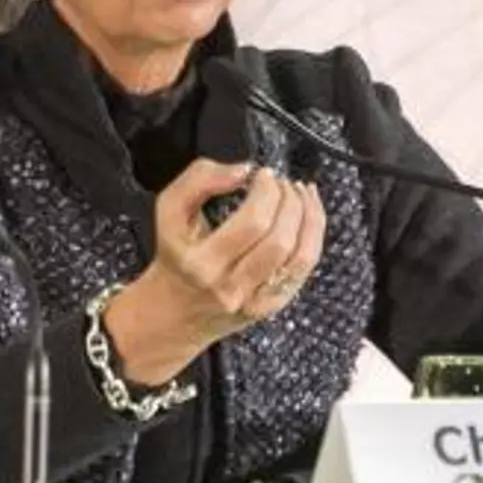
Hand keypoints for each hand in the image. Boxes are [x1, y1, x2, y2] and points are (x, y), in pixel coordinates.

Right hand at [103, 159, 325, 385]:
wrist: (172, 311)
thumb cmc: (175, 256)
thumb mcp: (169, 211)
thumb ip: (199, 179)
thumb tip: (243, 171)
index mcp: (200, 264)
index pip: (252, 223)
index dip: (267, 192)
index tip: (264, 175)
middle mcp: (229, 287)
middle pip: (279, 240)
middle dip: (289, 201)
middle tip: (282, 182)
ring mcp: (254, 300)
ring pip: (300, 256)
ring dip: (308, 216)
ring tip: (299, 193)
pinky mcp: (272, 305)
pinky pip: (304, 269)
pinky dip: (313, 236)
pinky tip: (308, 215)